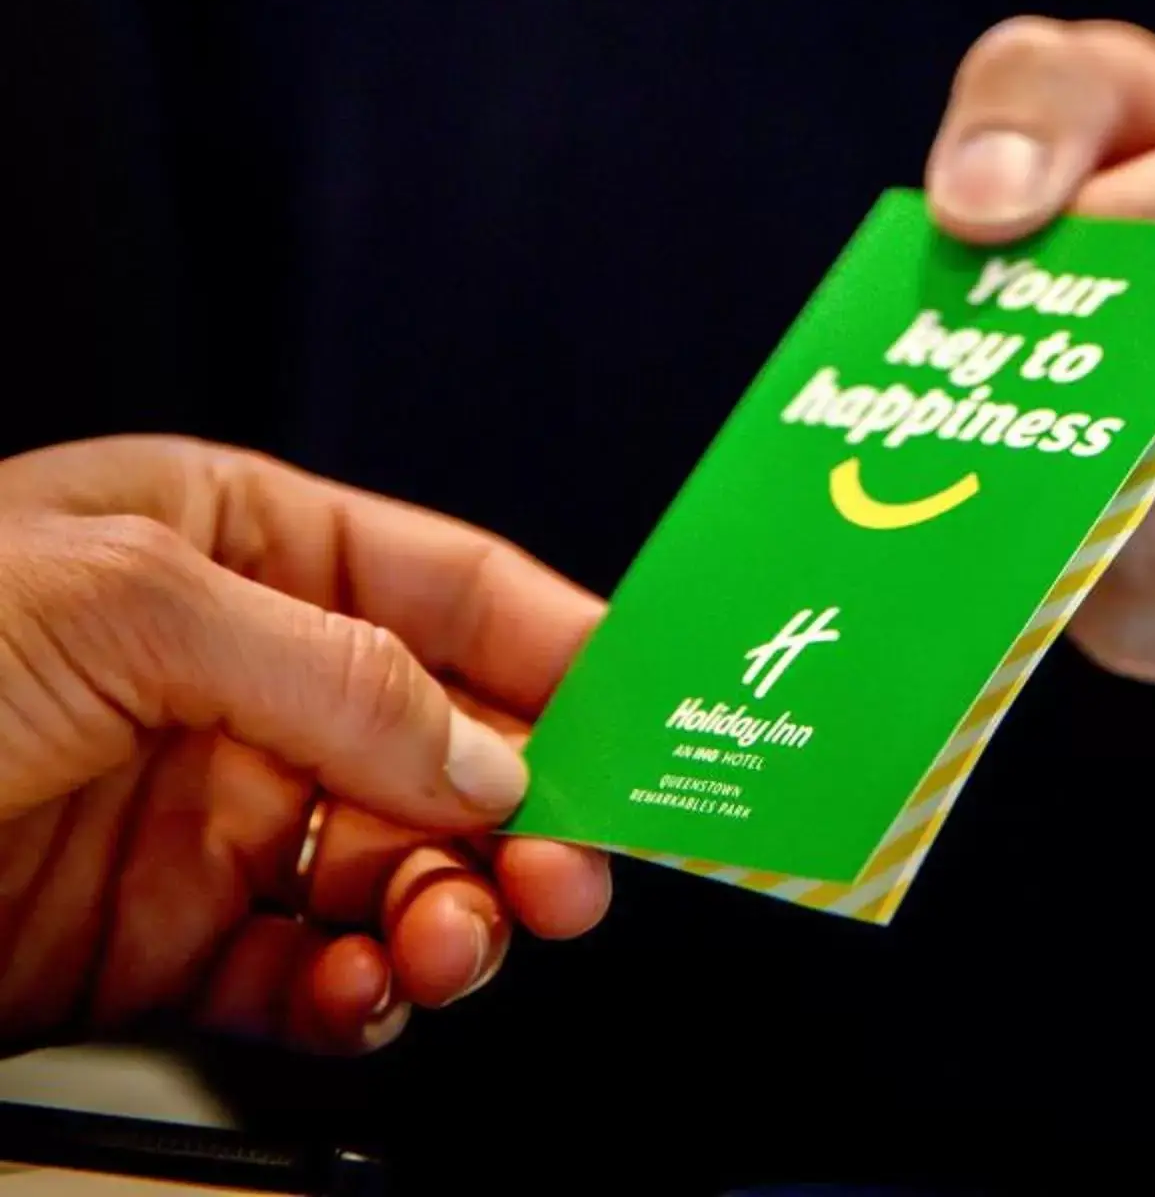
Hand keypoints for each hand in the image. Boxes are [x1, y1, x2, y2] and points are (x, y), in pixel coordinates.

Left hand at [0, 437, 610, 1055]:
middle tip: (566, 872)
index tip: (646, 714)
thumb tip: (484, 751)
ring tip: (452, 943)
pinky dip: (354, 998)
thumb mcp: (127, 599)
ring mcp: (192, 816)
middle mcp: (228, 676)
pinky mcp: (145, 947)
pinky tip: (366, 992)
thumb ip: (327, 670)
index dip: (551, 645)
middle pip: (433, 744)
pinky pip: (296, 978)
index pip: (435, 585)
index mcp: (225, 538)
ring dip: (446, 914)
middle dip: (520, 812)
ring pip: (383, 871)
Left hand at [927, 21, 1154, 689]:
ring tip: (1039, 439)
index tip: (1001, 254)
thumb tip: (977, 212)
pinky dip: (1096, 588)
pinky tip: (1096, 509)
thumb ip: (1036, 99)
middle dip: (1056, 392)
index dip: (1064, 255)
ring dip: (1062, 505)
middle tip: (981, 372)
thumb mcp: (1134, 89)